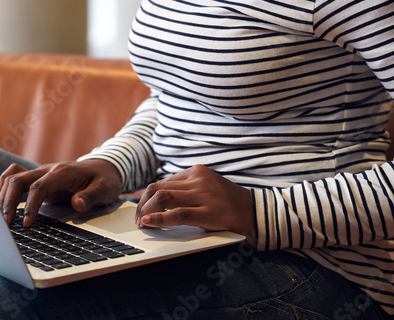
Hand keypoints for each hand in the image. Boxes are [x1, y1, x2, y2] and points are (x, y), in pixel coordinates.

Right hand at [0, 160, 122, 227]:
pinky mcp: (39, 179)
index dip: (30, 205)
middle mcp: (48, 170)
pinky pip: (16, 174)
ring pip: (14, 177)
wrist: (105, 167)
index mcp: (62, 173)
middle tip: (6, 225)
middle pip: (19, 180)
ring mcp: (42, 173)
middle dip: (9, 202)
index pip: (39, 187)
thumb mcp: (105, 189)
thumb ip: (91, 196)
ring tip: (2, 218)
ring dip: (5, 196)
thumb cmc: (105, 179)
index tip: (26, 223)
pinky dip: (4, 182)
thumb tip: (77, 203)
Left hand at [134, 165, 255, 239]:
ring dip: (147, 211)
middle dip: (143, 203)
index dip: (147, 196)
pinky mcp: (208, 211)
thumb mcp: (207, 188)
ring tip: (142, 222)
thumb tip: (157, 200)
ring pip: (164, 197)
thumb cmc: (228, 203)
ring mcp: (204, 194)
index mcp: (196, 171)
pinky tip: (150, 222)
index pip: (163, 181)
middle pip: (159, 188)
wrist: (256, 212)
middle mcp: (198, 179)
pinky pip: (178, 213)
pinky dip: (159, 218)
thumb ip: (186, 190)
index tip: (140, 208)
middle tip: (137, 218)